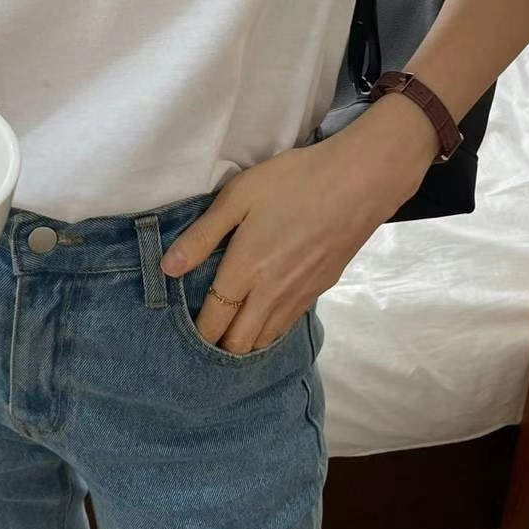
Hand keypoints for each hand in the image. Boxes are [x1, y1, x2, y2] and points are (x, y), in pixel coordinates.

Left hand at [159, 96, 437, 352]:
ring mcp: (300, 294)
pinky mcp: (321, 288)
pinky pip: (289, 324)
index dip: (198, 334)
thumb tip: (168, 268)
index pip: (214, 321)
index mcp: (246, 269)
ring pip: (267, 339)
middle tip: (206, 338)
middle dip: (220, 347)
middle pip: (240, 342)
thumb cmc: (294, 181)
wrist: (359, 182)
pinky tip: (265, 319)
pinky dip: (271, 330)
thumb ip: (202, 236)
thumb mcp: (238, 196)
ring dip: (246, 343)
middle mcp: (271, 292)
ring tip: (231, 334)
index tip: (184, 336)